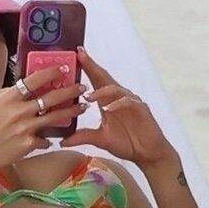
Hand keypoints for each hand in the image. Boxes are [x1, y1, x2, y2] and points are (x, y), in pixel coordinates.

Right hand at [0, 63, 88, 177]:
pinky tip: (51, 138)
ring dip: (71, 111)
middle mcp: (19, 111)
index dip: (50, 72)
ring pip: (55, 117)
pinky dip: (48, 138)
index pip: (34, 80)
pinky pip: (45, 139)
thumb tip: (17, 87)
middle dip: (69, 91)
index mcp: (8, 98)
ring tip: (82, 107)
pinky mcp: (28, 144)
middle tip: (81, 87)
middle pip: (51, 97)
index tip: (63, 68)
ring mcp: (25, 128)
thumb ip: (3, 94)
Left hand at [60, 46, 176, 166]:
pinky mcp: (141, 109)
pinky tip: (108, 109)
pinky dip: (117, 104)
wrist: (146, 153)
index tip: (76, 53)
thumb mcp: (100, 139)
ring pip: (115, 89)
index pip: (95, 80)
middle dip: (92, 66)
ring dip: (101, 91)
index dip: (87, 66)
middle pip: (104, 77)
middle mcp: (118, 97)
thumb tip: (62, 141)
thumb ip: (82, 137)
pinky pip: (128, 101)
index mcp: (107, 101)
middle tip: (80, 55)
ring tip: (88, 97)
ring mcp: (130, 101)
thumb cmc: (126, 143)